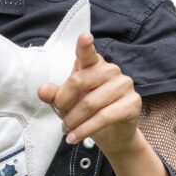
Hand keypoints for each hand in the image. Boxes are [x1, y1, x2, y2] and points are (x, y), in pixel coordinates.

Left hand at [37, 33, 143, 158]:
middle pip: (79, 81)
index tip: (84, 37)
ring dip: (74, 120)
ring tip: (67, 130)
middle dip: (64, 102)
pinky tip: (74, 138)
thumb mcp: (67, 104)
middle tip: (60, 117)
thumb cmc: (87, 113)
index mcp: (94, 64)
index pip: (87, 53)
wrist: (112, 136)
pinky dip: (85, 130)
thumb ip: (55, 95)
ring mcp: (124, 85)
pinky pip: (104, 117)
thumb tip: (43, 90)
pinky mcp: (132, 103)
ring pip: (91, 103)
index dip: (85, 46)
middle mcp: (111, 70)